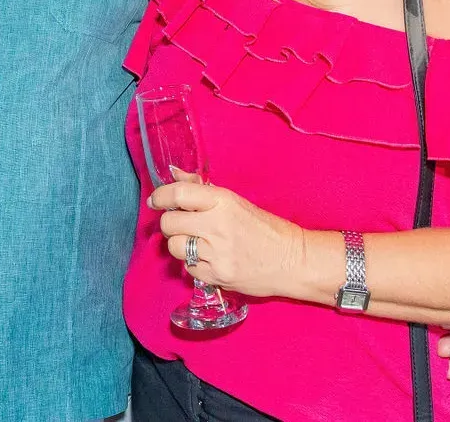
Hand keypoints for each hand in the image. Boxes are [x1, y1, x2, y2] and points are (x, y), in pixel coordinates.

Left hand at [150, 181, 305, 298]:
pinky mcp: (217, 276)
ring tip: (196, 242)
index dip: (161, 197)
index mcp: (223, 202)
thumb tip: (174, 174)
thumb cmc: (265, 228)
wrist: (293, 261)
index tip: (156, 201)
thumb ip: (201, 189)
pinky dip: (193, 263)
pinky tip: (207, 258)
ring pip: (175, 247)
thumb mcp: (235, 202)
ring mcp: (216, 253)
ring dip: (180, 244)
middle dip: (170, 223)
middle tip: (181, 224)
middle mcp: (217, 226)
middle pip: (170, 223)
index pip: (178, 194)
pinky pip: (188, 267)